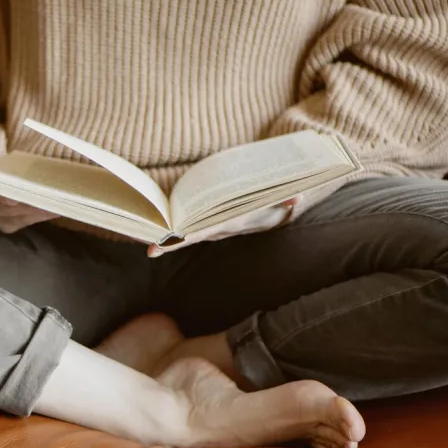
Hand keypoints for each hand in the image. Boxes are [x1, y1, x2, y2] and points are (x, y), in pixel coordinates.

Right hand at [0, 136, 56, 232]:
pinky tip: (54, 210)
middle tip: (46, 196)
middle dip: (24, 202)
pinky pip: (21, 222)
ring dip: (35, 210)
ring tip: (55, 203)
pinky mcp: (3, 222)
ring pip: (14, 217)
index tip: (16, 193)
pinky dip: (38, 216)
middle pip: (2, 207)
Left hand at [147, 196, 300, 256]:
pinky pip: (194, 228)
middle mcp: (222, 229)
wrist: (277, 213)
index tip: (172, 242)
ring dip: (172, 239)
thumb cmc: (277, 204)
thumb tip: (296, 196)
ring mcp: (217, 228)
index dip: (190, 236)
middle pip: (193, 237)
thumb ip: (286, 200)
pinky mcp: (213, 224)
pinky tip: (162, 231)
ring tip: (151, 245)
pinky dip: (179, 231)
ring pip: (191, 235)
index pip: (206, 231)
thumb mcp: (282, 202)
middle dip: (172, 243)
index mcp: (233, 223)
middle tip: (151, 250)